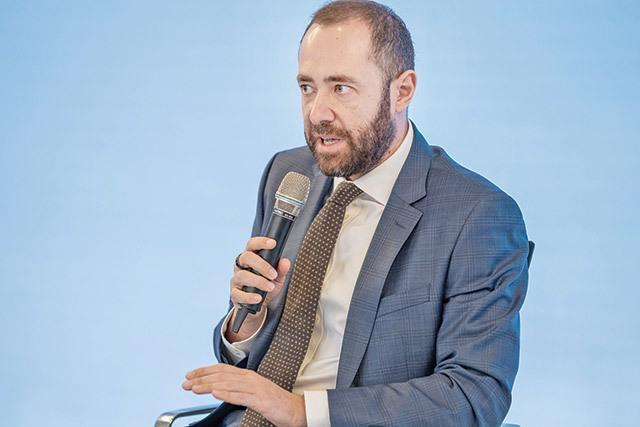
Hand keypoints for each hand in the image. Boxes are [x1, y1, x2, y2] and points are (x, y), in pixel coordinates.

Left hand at [182, 364, 305, 426]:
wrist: (296, 410)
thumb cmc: (275, 403)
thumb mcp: (253, 393)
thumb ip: (238, 389)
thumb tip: (219, 388)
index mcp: (248, 376)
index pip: (222, 369)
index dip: (204, 371)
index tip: (190, 375)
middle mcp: (250, 379)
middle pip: (221, 375)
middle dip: (201, 378)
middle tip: (186, 383)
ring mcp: (256, 388)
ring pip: (227, 384)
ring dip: (209, 385)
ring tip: (195, 388)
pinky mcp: (261, 399)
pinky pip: (241, 396)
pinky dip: (227, 394)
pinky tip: (216, 394)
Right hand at [231, 236, 290, 308]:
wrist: (259, 305)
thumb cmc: (267, 286)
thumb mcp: (277, 278)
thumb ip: (282, 270)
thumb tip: (285, 262)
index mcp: (251, 258)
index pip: (252, 244)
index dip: (261, 242)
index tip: (273, 243)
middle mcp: (241, 266)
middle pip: (246, 257)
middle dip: (261, 265)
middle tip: (274, 274)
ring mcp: (236, 280)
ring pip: (242, 275)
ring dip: (258, 281)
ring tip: (270, 287)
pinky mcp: (234, 294)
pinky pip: (238, 294)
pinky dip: (249, 296)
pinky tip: (258, 298)